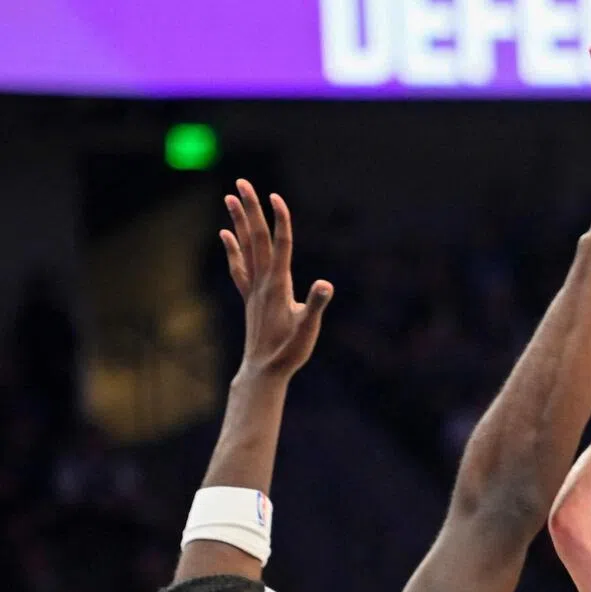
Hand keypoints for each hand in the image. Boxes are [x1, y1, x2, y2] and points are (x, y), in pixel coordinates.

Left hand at [221, 180, 333, 381]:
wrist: (263, 371)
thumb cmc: (289, 352)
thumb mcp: (308, 329)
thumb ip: (316, 305)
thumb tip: (325, 284)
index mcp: (279, 285)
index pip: (280, 245)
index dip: (280, 220)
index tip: (276, 196)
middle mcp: (263, 282)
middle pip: (257, 238)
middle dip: (251, 209)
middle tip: (243, 183)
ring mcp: (253, 289)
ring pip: (245, 248)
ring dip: (239, 221)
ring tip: (230, 197)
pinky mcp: (250, 298)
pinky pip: (239, 267)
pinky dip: (233, 249)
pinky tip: (227, 235)